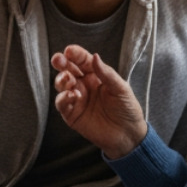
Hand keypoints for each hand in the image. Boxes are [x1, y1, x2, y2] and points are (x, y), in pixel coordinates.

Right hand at [51, 44, 146, 158]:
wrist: (128, 135)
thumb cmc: (127, 109)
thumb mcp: (121, 88)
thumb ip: (106, 73)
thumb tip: (95, 56)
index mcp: (96, 75)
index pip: (82, 60)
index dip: (75, 54)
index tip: (69, 50)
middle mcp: (84, 85)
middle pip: (68, 70)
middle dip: (61, 63)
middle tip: (58, 60)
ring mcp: (77, 99)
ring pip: (61, 85)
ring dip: (61, 80)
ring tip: (68, 80)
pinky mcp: (72, 114)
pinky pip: (61, 103)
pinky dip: (63, 98)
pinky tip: (73, 96)